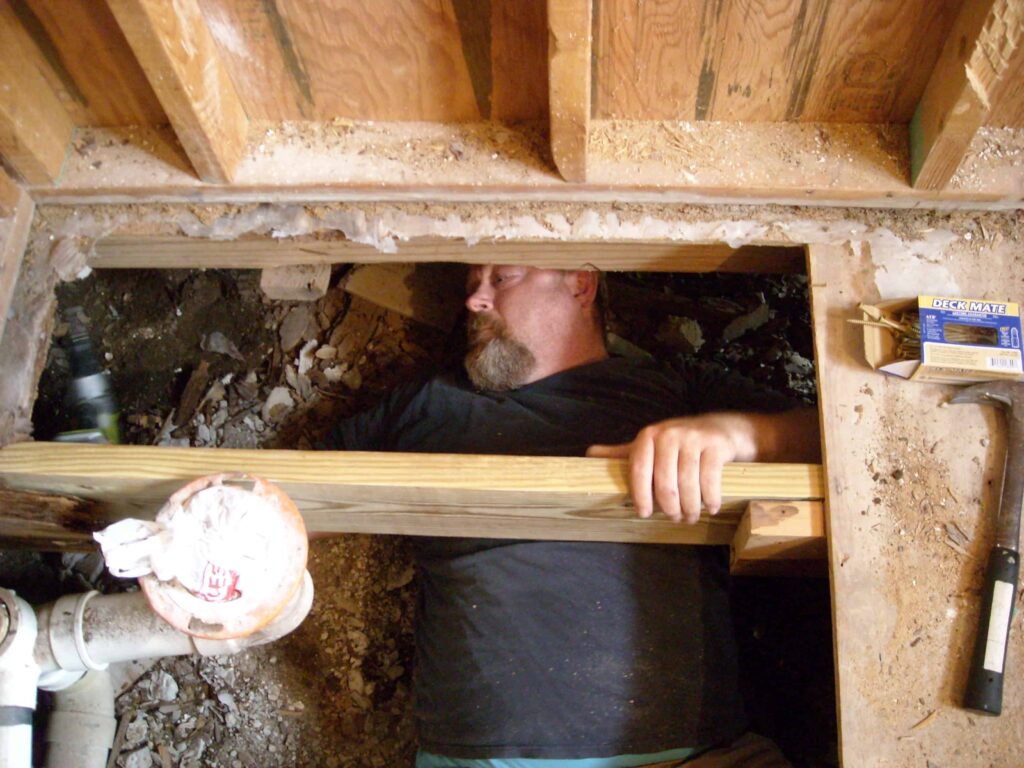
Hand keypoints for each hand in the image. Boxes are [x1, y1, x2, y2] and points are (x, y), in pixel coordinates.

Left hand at [586, 414, 757, 523]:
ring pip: (688, 484)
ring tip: (691, 516)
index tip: (644, 514)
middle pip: (665, 482)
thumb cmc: (678, 443)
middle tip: (674, 519)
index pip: (638, 470)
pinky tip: (711, 507)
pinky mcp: (715, 445)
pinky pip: (710, 479)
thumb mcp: (649, 445)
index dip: (640, 496)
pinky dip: (711, 499)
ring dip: (691, 507)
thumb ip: (622, 453)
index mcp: (648, 436)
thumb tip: (588, 454)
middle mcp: (669, 434)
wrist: (720, 428)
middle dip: (669, 508)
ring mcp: (694, 438)